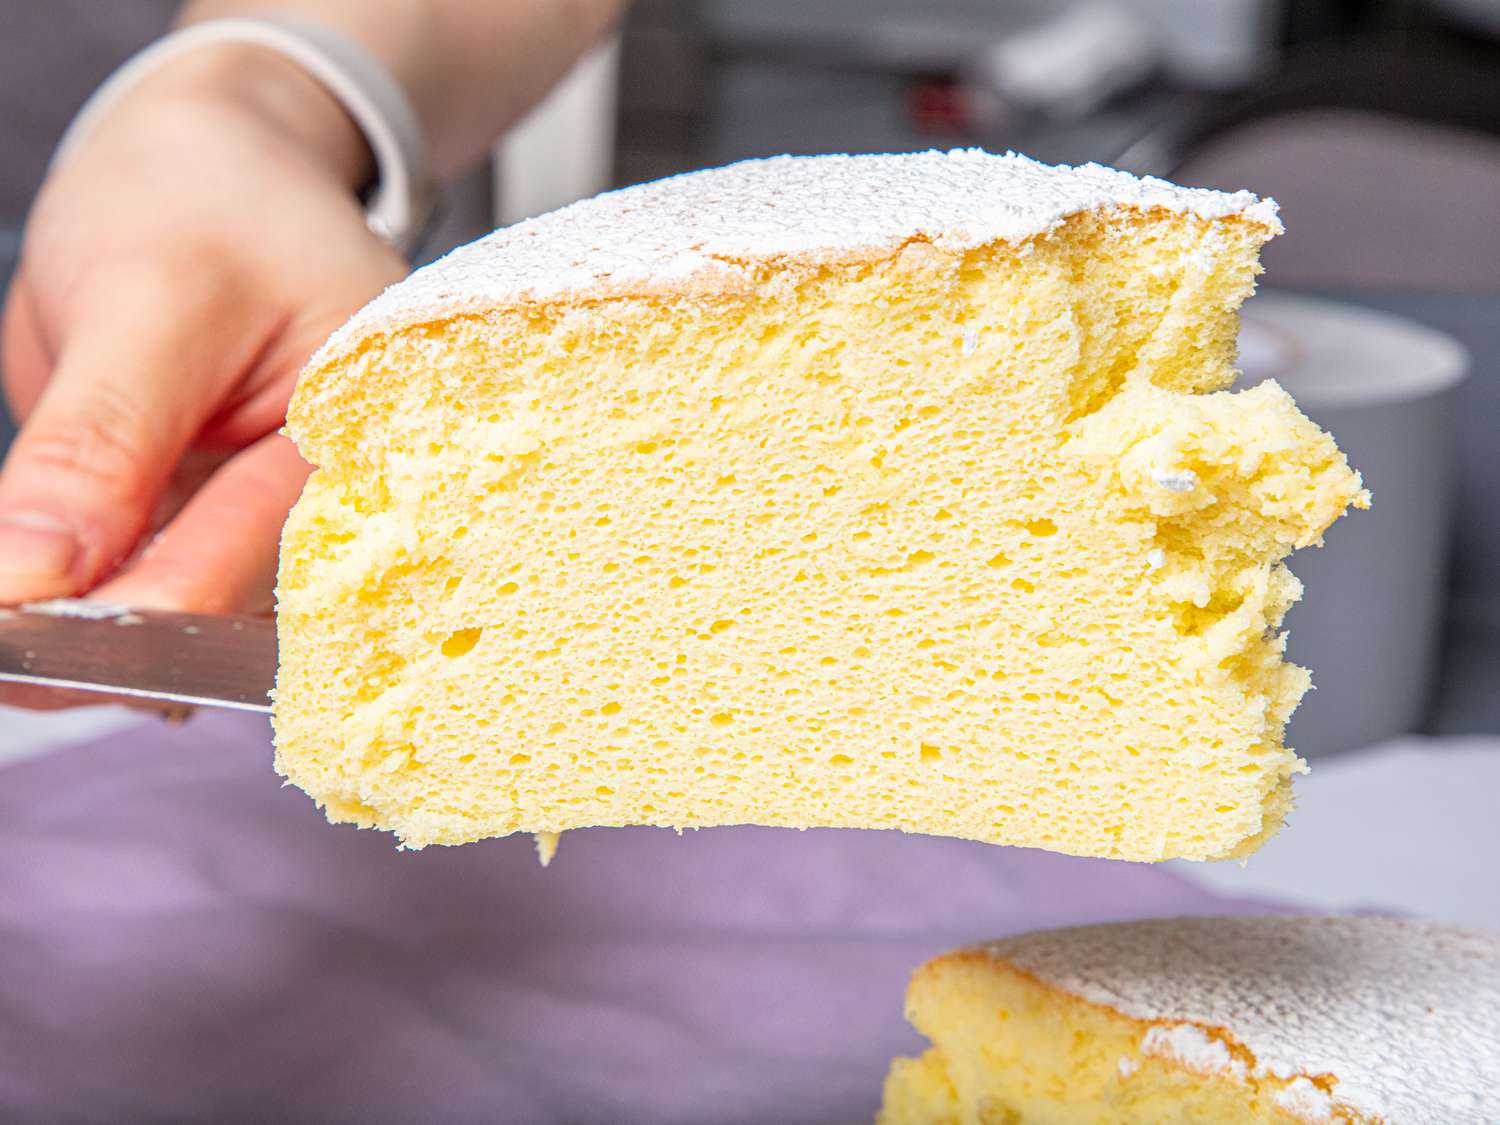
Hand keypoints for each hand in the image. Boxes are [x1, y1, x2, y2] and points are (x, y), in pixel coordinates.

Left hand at [0, 43, 404, 613]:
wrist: (209, 166)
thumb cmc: (205, 201)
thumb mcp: (150, 300)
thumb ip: (103, 443)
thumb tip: (29, 581)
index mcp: (370, 434)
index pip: (257, 561)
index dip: (136, 615)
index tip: (17, 649)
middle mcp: (341, 492)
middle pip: (234, 610)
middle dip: (109, 642)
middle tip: (4, 656)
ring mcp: (279, 513)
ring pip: (191, 613)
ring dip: (89, 634)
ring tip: (7, 644)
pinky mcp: (222, 518)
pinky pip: (159, 581)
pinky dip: (87, 599)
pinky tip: (33, 618)